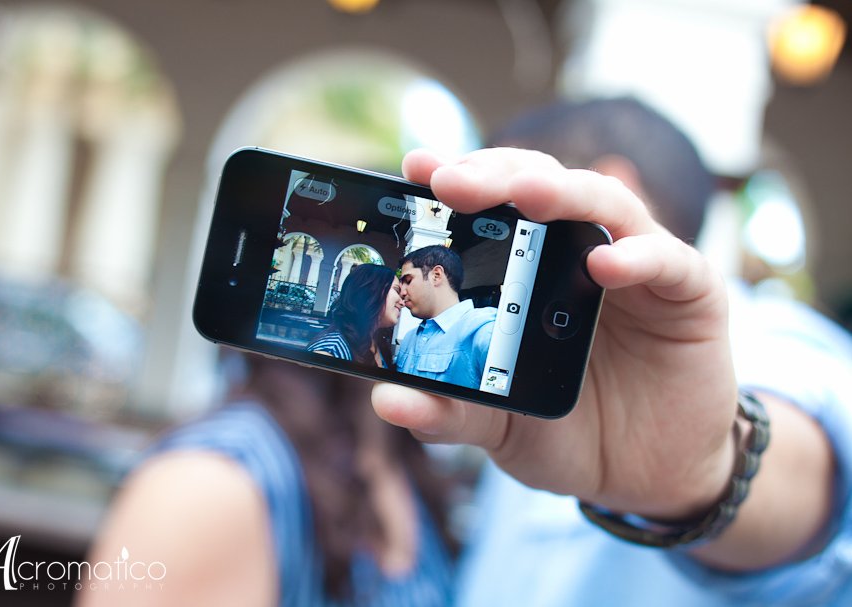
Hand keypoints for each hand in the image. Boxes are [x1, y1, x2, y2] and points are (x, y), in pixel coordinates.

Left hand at [372, 148, 737, 519]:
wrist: (643, 476)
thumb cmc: (566, 432)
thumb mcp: (498, 423)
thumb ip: (450, 407)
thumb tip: (387, 400)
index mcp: (527, 270)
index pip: (491, 207)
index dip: (457, 180)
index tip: (414, 167)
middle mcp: (578, 252)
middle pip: (540, 185)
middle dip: (495, 175)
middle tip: (450, 180)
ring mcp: (637, 266)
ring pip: (604, 204)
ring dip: (564, 193)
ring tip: (526, 194)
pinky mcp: (690, 293)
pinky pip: (669, 261)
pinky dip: (639, 256)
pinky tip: (605, 264)